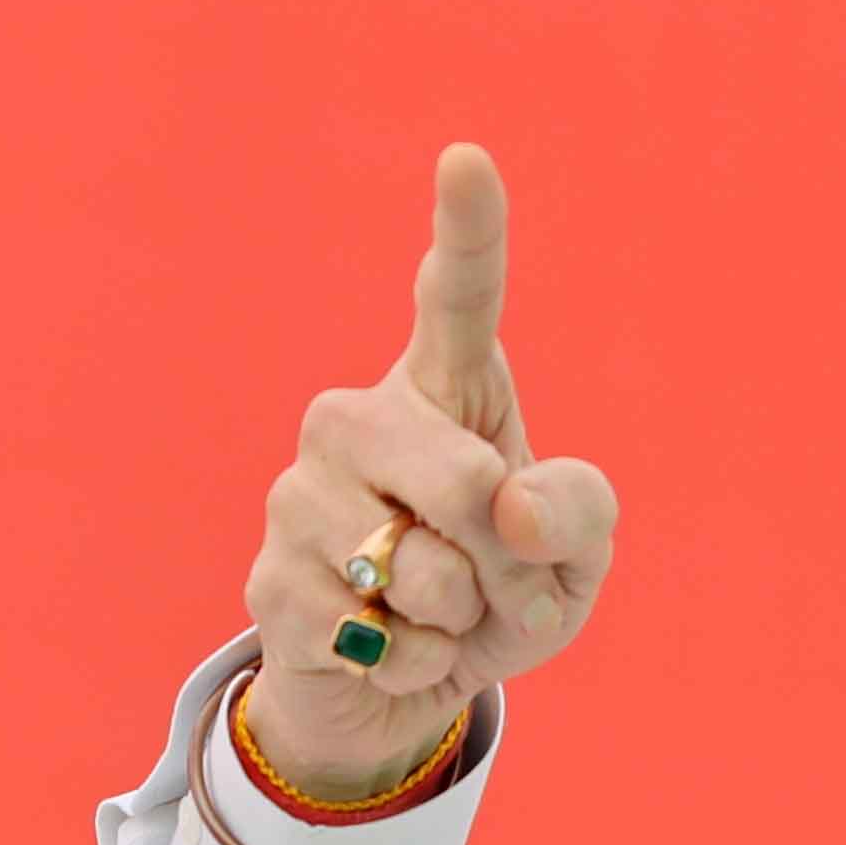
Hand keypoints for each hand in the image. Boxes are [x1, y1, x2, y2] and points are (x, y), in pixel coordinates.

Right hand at [240, 145, 619, 798]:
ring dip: (460, 621)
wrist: (408, 685)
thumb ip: (574, 511)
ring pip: (422, 572)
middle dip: (511, 566)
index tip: (469, 159)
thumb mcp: (574, 559)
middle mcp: (355, 418)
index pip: (455, 299)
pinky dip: (415, 664)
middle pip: (468, 485)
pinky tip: (389, 648)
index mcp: (440, 391)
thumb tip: (509, 505)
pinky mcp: (271, 579)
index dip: (467, 231)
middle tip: (499, 586)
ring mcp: (300, 494)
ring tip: (435, 614)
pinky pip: (381, 636)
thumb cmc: (499, 593)